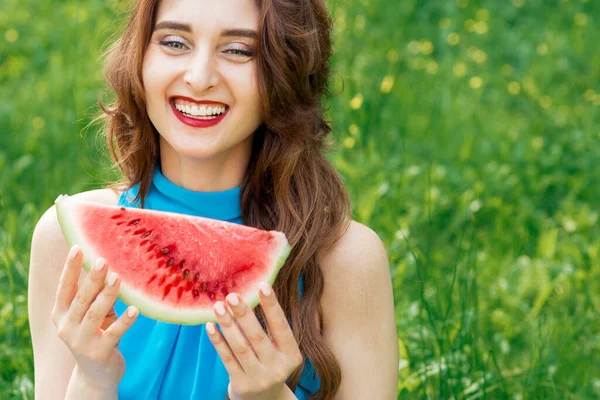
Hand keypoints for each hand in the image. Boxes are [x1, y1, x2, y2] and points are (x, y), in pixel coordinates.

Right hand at [51, 245, 138, 389]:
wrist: (96, 374)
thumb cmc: (98, 332)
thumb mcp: (92, 313)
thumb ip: (95, 294)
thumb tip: (109, 262)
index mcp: (61, 314)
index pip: (64, 288)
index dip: (70, 268)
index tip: (78, 247)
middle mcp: (66, 327)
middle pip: (81, 299)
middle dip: (92, 279)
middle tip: (102, 260)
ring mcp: (81, 342)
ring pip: (95, 314)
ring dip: (107, 295)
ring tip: (119, 278)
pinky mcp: (99, 353)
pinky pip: (114, 333)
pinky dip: (125, 321)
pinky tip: (135, 309)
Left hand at [206, 283, 302, 399]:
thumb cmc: (270, 363)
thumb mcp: (278, 350)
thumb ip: (269, 329)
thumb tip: (250, 294)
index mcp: (291, 356)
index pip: (282, 327)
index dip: (272, 307)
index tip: (263, 286)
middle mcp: (278, 368)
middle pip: (258, 337)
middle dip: (244, 315)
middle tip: (232, 295)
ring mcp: (259, 379)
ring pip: (240, 347)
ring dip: (227, 325)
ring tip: (218, 306)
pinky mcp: (241, 386)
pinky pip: (227, 359)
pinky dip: (218, 341)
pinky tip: (210, 326)